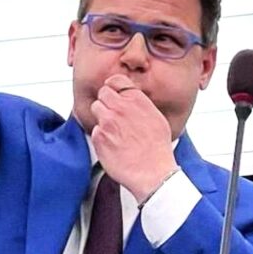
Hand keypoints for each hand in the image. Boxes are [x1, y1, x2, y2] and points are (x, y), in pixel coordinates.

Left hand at [90, 75, 178, 202]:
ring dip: (102, 117)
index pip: (115, 80)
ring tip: (114, 131)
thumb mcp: (156, 118)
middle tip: (113, 114)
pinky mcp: (98, 137)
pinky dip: (101, 136)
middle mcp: (119, 107)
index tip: (113, 92)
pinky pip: (95, 130)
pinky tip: (113, 145)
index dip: (113, 87)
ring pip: (95, 109)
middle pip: (102, 93)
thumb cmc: (158, 149)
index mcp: (136, 100)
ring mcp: (107, 122)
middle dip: (106, 102)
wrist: (153, 173)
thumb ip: (141, 105)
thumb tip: (131, 99)